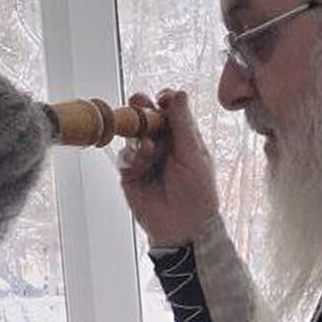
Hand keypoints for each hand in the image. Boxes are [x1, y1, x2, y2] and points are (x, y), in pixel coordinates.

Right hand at [118, 89, 220, 246]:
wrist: (183, 227)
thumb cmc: (197, 193)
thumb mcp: (194, 155)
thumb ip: (182, 124)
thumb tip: (178, 94)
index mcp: (182, 137)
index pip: (170, 111)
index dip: (164, 101)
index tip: (162, 98)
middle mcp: (163, 144)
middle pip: (147, 117)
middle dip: (142, 108)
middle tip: (139, 103)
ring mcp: (145, 158)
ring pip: (133, 135)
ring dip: (138, 137)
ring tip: (149, 149)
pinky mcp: (131, 173)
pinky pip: (124, 157)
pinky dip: (130, 157)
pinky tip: (139, 163)